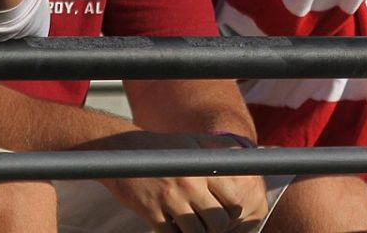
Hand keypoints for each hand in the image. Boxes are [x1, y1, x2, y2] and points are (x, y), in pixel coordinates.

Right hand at [96, 131, 266, 231]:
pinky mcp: (150, 211)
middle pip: (218, 221)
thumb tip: (243, 159)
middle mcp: (189, 184)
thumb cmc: (162, 148)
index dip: (233, 211)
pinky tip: (173, 227)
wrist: (123, 150)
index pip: (232, 199)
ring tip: (192, 225)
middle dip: (217, 227)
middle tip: (210, 223)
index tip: (225, 212)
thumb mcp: (192, 142)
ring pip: (196, 232)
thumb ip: (216, 151)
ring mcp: (169, 199)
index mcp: (202, 167)